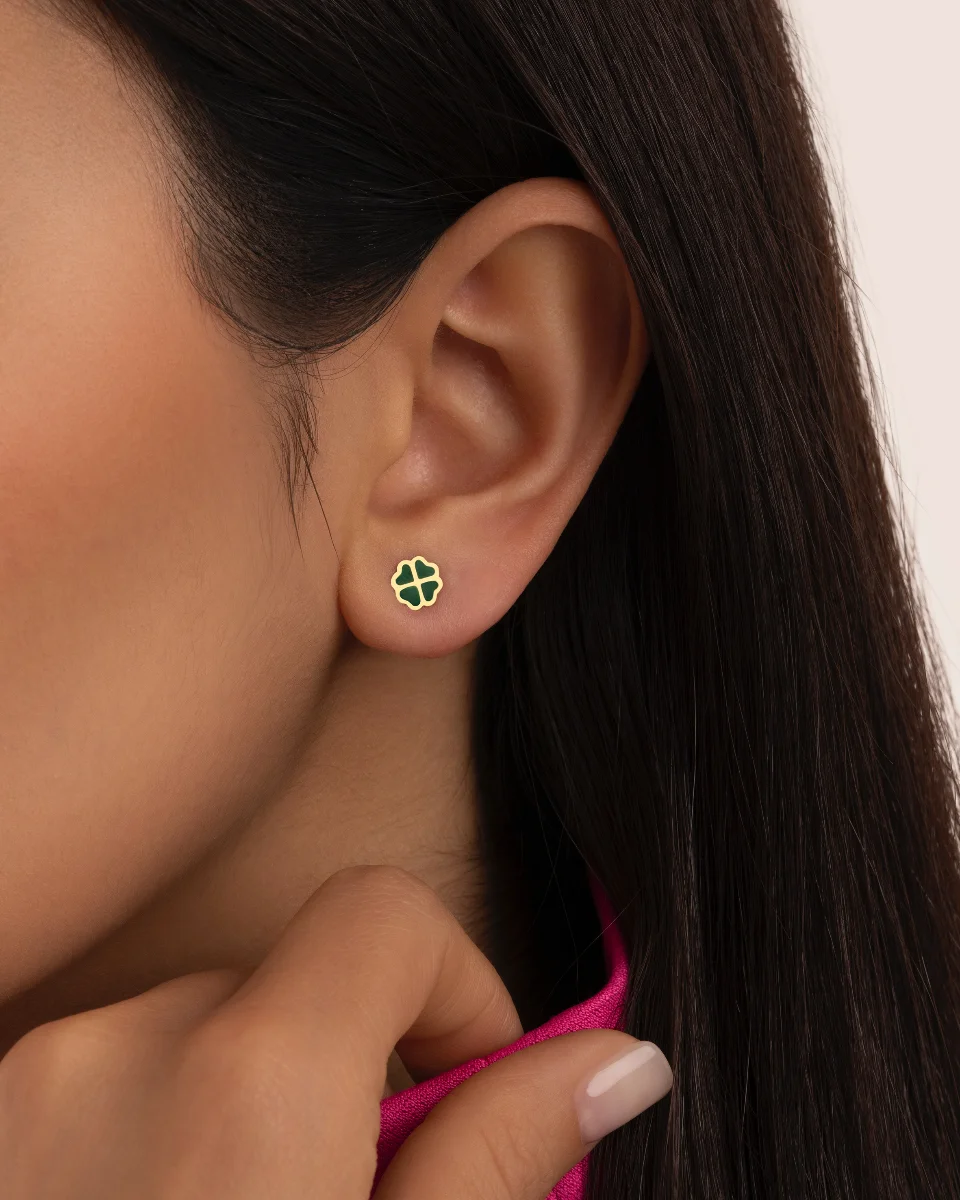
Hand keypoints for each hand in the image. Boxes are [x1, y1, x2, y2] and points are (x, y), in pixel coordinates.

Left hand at [0, 865, 672, 1198]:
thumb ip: (498, 1159)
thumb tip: (616, 1060)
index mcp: (243, 1083)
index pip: (383, 912)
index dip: (454, 986)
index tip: (468, 1079)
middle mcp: (111, 1052)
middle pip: (287, 976)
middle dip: (348, 1061)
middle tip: (366, 1184)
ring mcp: (21, 1088)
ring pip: (189, 1030)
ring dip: (243, 1103)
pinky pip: (98, 1080)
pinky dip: (149, 1131)